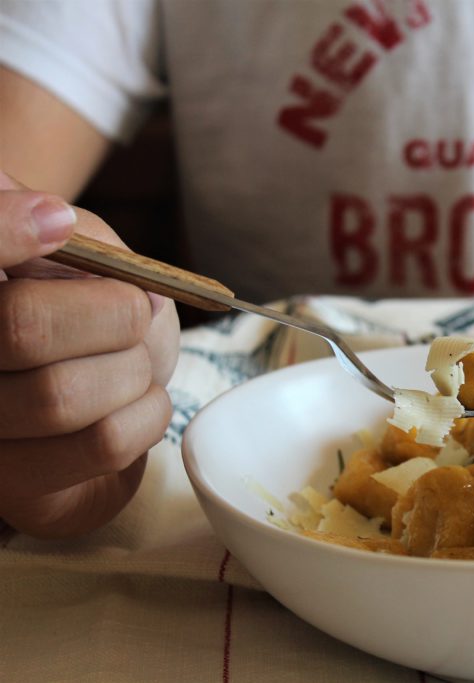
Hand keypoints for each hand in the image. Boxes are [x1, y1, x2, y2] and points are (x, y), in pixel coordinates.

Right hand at [0, 171, 179, 537]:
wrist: (93, 390)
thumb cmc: (84, 308)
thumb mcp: (74, 250)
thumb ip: (58, 230)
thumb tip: (50, 220)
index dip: (2, 230)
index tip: (59, 222)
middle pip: (22, 327)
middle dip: (112, 313)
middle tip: (136, 312)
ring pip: (64, 396)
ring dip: (133, 369)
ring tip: (136, 362)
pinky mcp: (18, 486)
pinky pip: (102, 444)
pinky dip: (148, 413)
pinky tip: (139, 400)